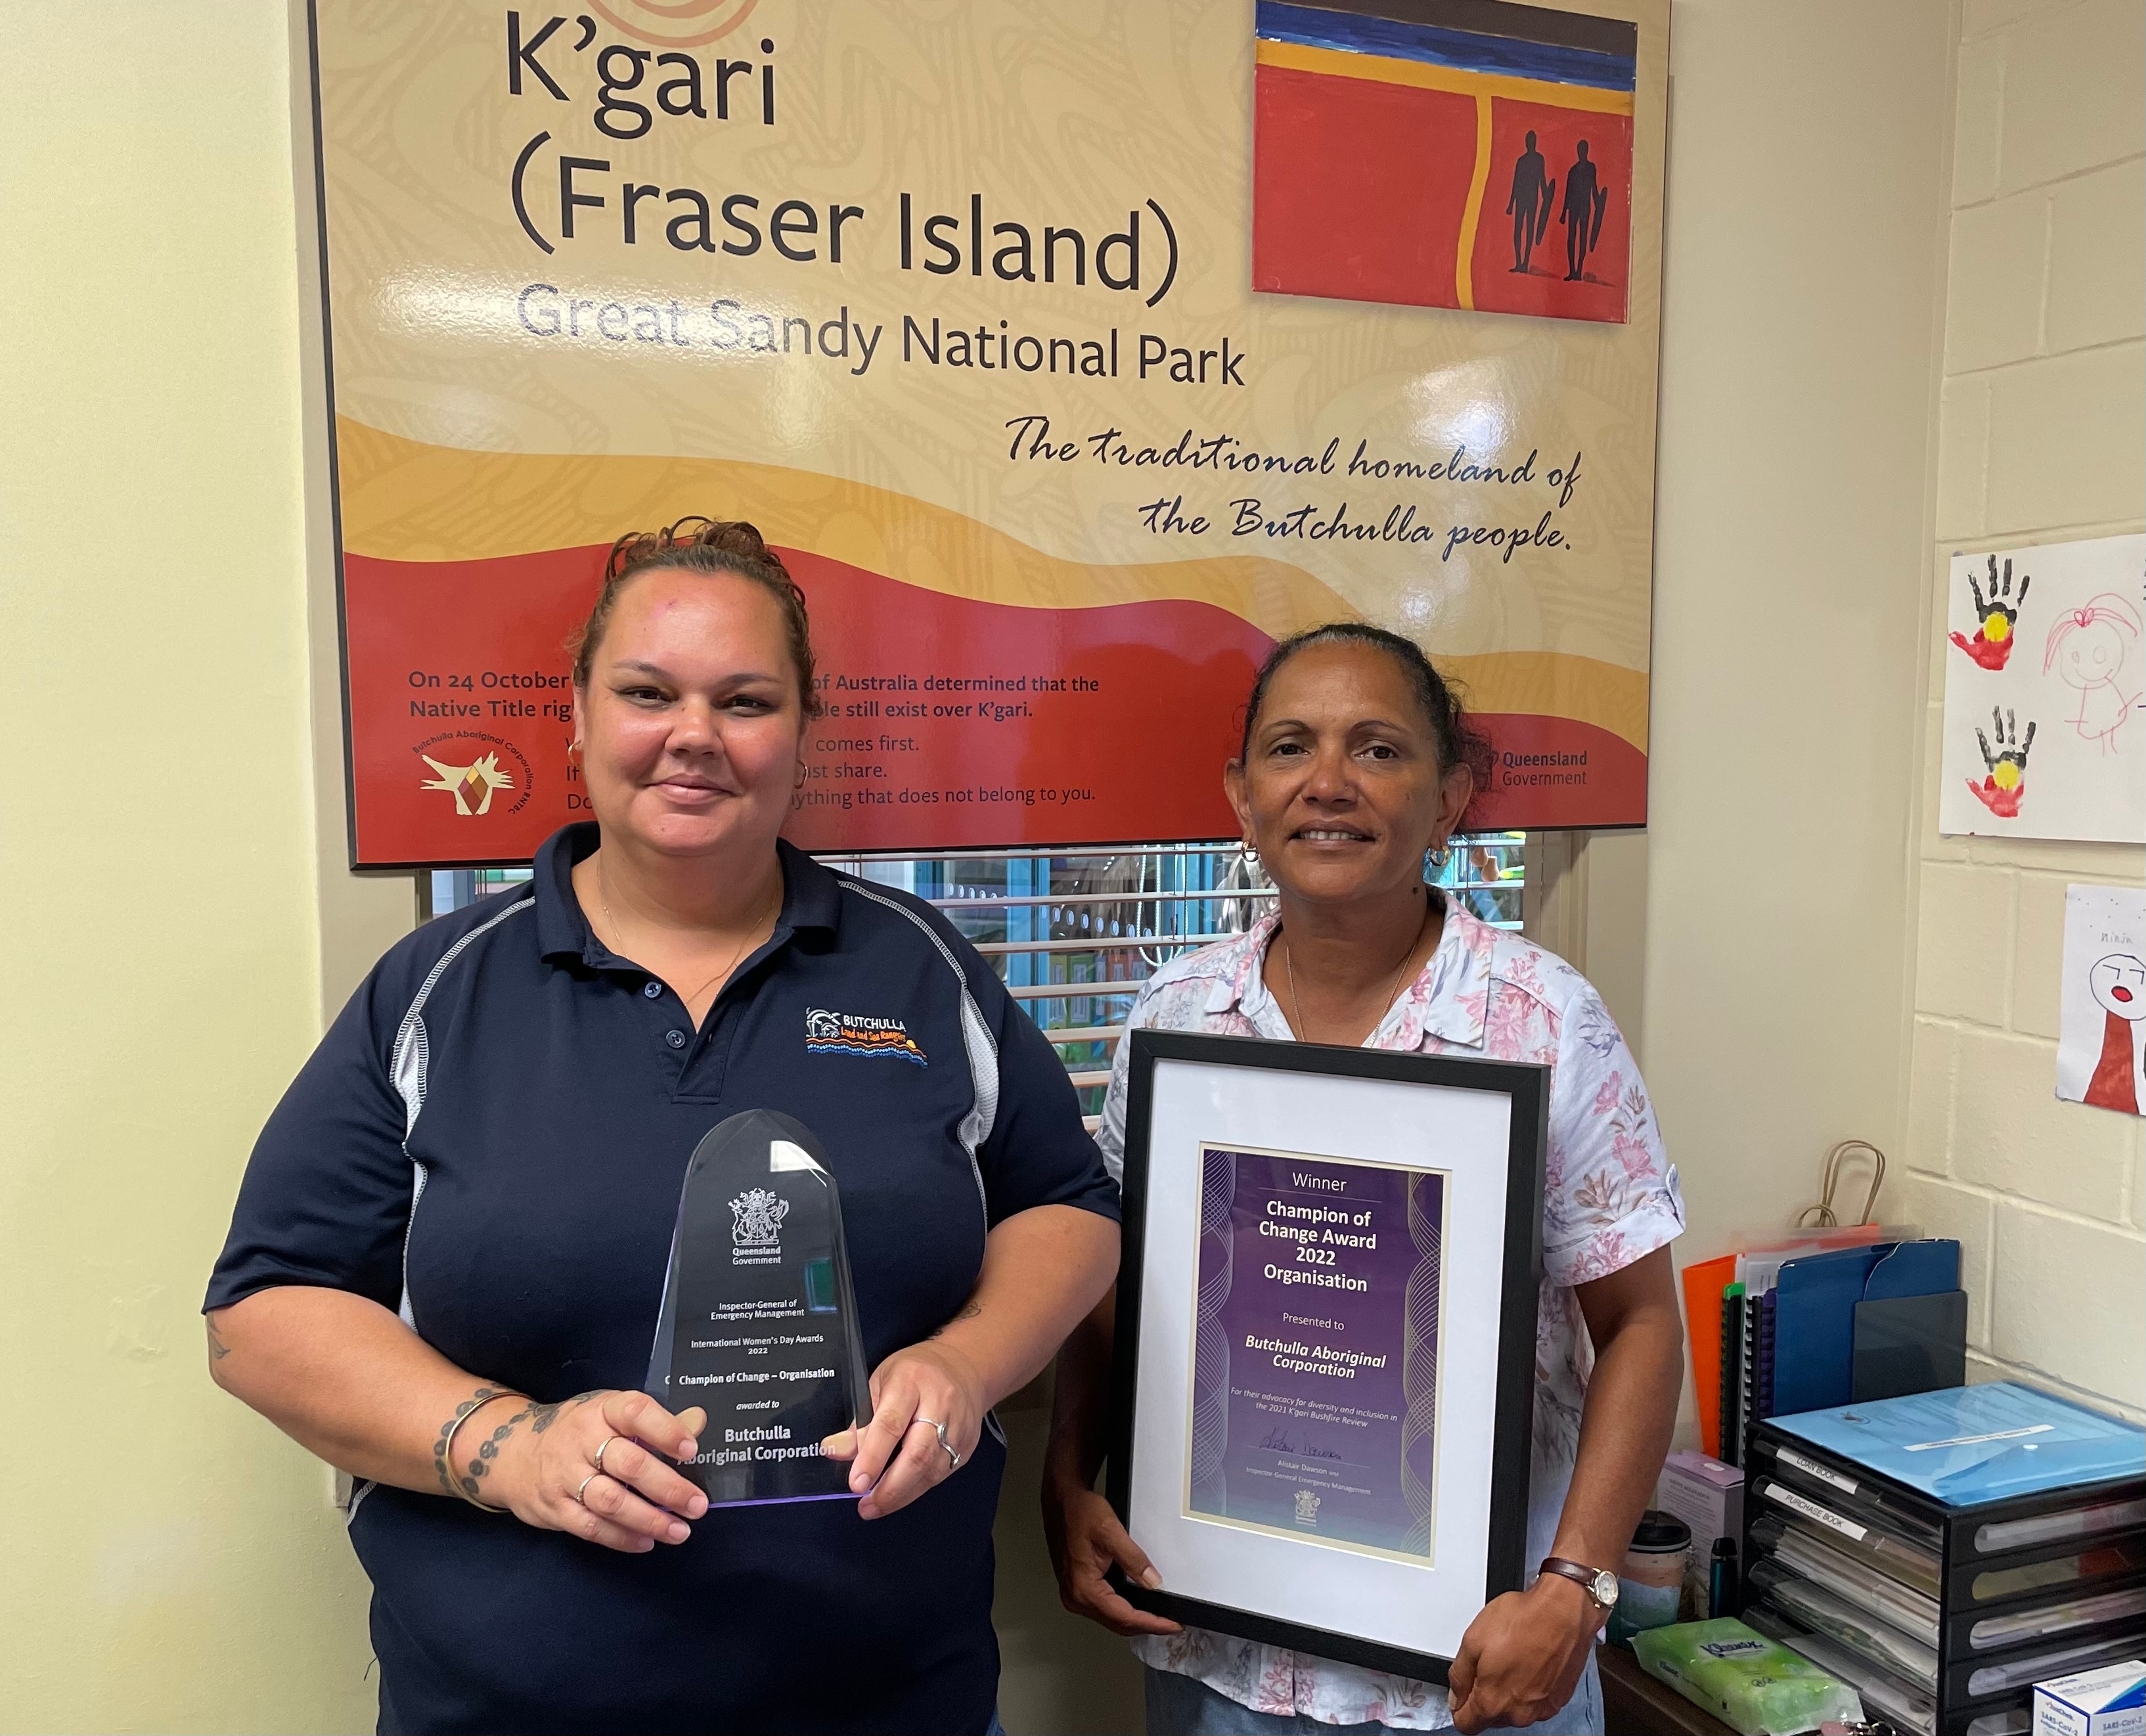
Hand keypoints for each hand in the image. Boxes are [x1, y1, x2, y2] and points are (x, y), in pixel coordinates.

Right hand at [477, 1390, 709, 1554]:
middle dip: (667, 1487)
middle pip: (629, 1464)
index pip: (635, 1411)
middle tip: (697, 1505)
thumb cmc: (579, 1431)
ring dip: (649, 1519)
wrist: (514, 1452)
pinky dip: (621, 1537)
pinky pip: (591, 1527)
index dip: (665, 1429)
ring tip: (680, 1531)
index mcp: (601, 1410)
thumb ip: (655, 1421)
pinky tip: (645, 1542)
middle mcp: (582, 1441)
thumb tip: (698, 1421)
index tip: (691, 1450)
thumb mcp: (610, 1413)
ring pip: (611, 1501)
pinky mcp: (555, 1508)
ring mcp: (565, 1476)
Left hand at [821, 1341, 984, 1518]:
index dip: (872, 1457)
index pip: (891, 1424)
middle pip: (917, 1454)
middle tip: (867, 1505)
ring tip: (877, 1505)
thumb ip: (860, 1420)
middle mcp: (939, 1404)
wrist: (965, 1366)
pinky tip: (901, 1493)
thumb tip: (834, 1449)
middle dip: (890, 1488)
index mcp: (910, 1382)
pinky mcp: (967, 1444)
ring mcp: (958, 1426)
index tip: (856, 1483)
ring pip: (932, 1470)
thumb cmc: (916, 1373)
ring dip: (902, 1494)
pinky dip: (918, 1488)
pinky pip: (942, 1474)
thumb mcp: (880, 1382)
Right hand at [1041, 1472, 1180, 1636]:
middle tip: (1172, 1623)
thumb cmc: (1080, 1511)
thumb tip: (1154, 1583)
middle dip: (1146, 1625)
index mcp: (1083, 1588)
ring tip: (1160, 1617)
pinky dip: (1123, 1610)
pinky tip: (1139, 1605)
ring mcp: (1075, 1595)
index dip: (1151, 1623)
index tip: (1173, 1625)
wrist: (1062, 1500)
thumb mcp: (1110, 1531)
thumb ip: (1133, 1559)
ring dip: (1135, 1619)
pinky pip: (1104, 1608)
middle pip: (1117, 1623)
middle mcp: (1076, 1597)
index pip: (1124, 1616)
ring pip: (1111, 1618)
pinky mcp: (1077, 1588)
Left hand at [1447, 1575, 1600, 1733]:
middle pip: (1490, 1717)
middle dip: (1485, 1695)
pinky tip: (1530, 1663)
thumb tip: (1456, 1695)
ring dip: (1509, 1691)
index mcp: (1492, 1702)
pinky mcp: (1558, 1700)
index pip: (1466, 1724)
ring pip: (1514, 1710)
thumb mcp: (1472, 1640)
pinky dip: (1531, 1688)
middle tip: (1490, 1663)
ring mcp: (1541, 1709)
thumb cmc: (1523, 1621)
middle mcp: (1518, 1714)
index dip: (1459, 1705)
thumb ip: (1459, 1675)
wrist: (1563, 1612)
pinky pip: (1535, 1702)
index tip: (1463, 1690)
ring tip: (1513, 1658)